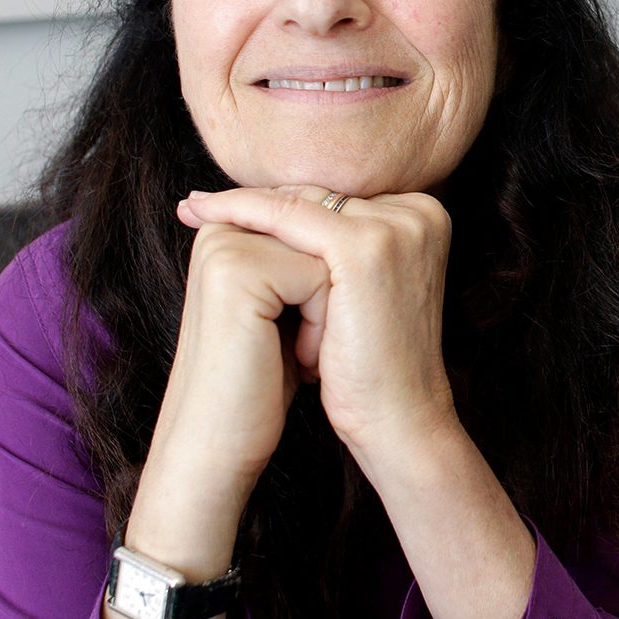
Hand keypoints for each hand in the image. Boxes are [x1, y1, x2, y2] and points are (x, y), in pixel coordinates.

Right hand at [152, 219, 329, 490]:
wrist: (221, 445)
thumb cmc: (262, 384)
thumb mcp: (286, 309)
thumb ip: (301, 258)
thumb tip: (357, 226)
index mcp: (229, 231)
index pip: (317, 228)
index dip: (328, 288)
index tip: (296, 333)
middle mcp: (223, 229)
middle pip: (325, 237)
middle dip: (329, 297)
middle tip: (297, 348)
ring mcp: (226, 245)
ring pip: (329, 254)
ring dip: (330, 312)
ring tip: (298, 353)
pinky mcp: (237, 270)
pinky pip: (320, 278)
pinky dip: (322, 326)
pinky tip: (298, 359)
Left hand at [176, 185, 456, 462]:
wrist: (398, 421)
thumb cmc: (371, 365)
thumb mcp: (360, 291)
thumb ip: (338, 247)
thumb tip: (280, 212)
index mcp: (424, 216)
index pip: (334, 198)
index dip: (279, 203)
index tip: (226, 203)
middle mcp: (419, 212)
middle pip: (318, 196)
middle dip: (258, 203)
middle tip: (197, 202)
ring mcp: (396, 226)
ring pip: (300, 202)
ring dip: (242, 208)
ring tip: (193, 210)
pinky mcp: (366, 247)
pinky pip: (288, 217)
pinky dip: (241, 213)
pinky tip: (204, 215)